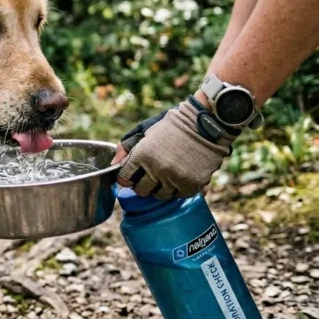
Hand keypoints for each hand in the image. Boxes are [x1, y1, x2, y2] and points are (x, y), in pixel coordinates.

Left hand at [112, 98, 238, 198]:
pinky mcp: (192, 184)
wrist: (205, 123)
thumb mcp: (145, 130)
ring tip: (166, 177)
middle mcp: (156, 169)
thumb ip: (126, 147)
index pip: (124, 178)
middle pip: (142, 190)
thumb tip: (113, 164)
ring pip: (161, 195)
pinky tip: (180, 178)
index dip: (126, 178)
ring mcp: (175, 178)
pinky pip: (180, 195)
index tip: (131, 176)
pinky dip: (179, 189)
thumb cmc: (172, 126)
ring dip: (161, 188)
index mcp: (142, 155)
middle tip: (149, 178)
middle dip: (142, 186)